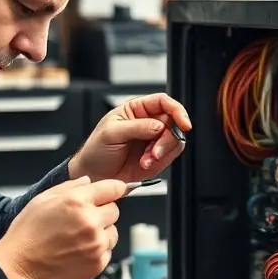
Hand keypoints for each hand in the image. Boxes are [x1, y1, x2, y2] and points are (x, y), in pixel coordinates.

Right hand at [0, 176, 126, 278]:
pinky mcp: (97, 264)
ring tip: (77, 238)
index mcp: (77, 202)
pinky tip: (77, 251)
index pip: (112, 188)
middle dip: (102, 212)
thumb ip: (69, 187)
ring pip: (112, 232)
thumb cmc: (26, 235)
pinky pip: (107, 251)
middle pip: (114, 210)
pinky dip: (97, 251)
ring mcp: (96, 245)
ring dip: (101, 233)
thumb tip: (88, 181)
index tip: (116, 191)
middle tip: (82, 220)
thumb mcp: (42, 200)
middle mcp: (90, 223)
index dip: (114, 189)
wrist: (19, 268)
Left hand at [68, 93, 190, 182]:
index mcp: (136, 109)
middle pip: (173, 122)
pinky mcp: (157, 157)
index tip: (183, 122)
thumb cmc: (96, 151)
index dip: (177, 110)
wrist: (94, 176)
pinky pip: (170, 155)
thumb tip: (159, 126)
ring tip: (146, 160)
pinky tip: (146, 164)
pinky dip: (161, 161)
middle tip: (154, 151)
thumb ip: (136, 127)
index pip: (163, 102)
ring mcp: (153, 140)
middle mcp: (148, 123)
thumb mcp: (111, 133)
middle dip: (167, 139)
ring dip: (163, 152)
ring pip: (175, 140)